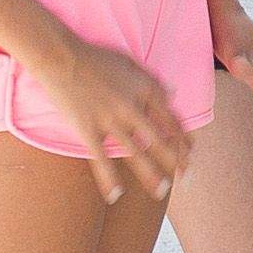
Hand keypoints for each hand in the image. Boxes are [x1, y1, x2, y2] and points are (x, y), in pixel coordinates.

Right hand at [30, 26, 193, 196]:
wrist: (61, 56)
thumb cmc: (96, 57)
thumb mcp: (131, 62)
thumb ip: (152, 80)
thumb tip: (173, 93)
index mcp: (145, 89)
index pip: (171, 119)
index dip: (184, 138)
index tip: (192, 153)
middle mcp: (132, 106)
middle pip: (160, 139)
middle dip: (176, 161)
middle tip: (187, 178)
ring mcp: (110, 120)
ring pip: (136, 153)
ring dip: (151, 175)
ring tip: (163, 192)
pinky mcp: (88, 129)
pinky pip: (101, 160)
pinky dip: (108, 180)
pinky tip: (116, 196)